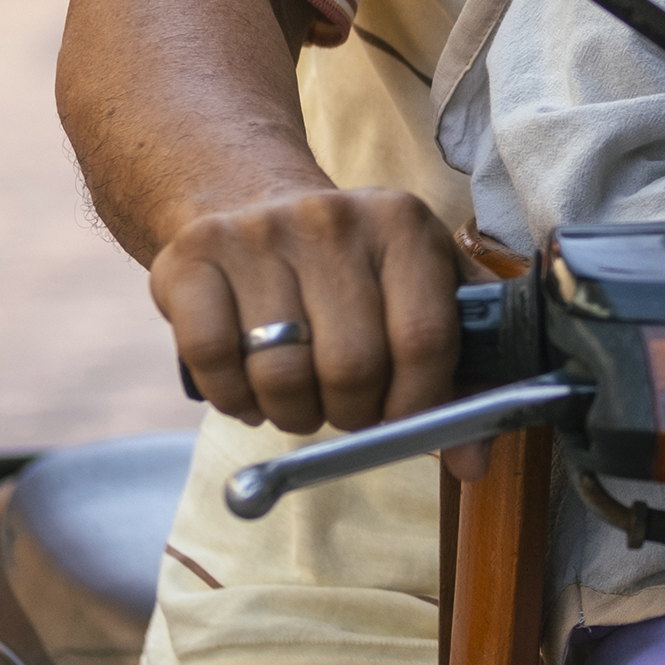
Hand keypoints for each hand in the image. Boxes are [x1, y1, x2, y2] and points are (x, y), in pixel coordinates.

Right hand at [149, 182, 466, 437]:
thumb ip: (462, 372)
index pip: (425, 339)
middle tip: (347, 408)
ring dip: (294, 413)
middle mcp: (331, 219)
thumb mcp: (422, 291)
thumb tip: (472, 462)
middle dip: (353, 414)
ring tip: (301, 396)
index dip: (417, 403)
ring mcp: (257, 234)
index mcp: (403, 224)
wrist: (254, 202)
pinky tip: (249, 385)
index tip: (403, 421)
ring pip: (281, 375)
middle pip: (351, 366)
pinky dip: (234, 397)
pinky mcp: (192, 258)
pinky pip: (214, 362)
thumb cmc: (353, 269)